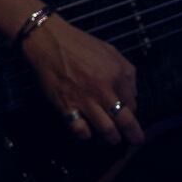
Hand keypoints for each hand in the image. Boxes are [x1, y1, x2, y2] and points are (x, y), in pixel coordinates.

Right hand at [20, 17, 143, 145]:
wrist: (48, 40)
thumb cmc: (79, 45)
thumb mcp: (111, 51)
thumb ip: (126, 73)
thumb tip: (132, 96)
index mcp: (117, 74)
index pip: (134, 104)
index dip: (133, 113)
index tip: (128, 115)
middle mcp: (104, 89)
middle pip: (126, 123)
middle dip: (133, 136)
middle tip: (133, 141)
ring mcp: (84, 99)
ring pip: (107, 131)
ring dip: (110, 139)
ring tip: (109, 140)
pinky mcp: (66, 106)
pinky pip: (80, 130)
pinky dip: (85, 135)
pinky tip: (85, 131)